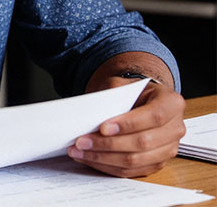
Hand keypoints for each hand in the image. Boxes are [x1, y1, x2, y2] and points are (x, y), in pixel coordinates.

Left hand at [68, 79, 185, 176]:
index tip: (103, 128)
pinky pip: (131, 171)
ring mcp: (169, 149)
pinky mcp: (157, 163)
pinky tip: (89, 158)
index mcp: (172, 103)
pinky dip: (107, 166)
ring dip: (103, 158)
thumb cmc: (131, 93)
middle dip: (108, 144)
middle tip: (82, 142)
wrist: (140, 102)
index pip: (154, 116)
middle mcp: (175, 128)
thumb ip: (112, 95)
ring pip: (136, 160)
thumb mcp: (122, 85)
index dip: (128, 124)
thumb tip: (93, 114)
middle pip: (143, 142)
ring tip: (79, 152)